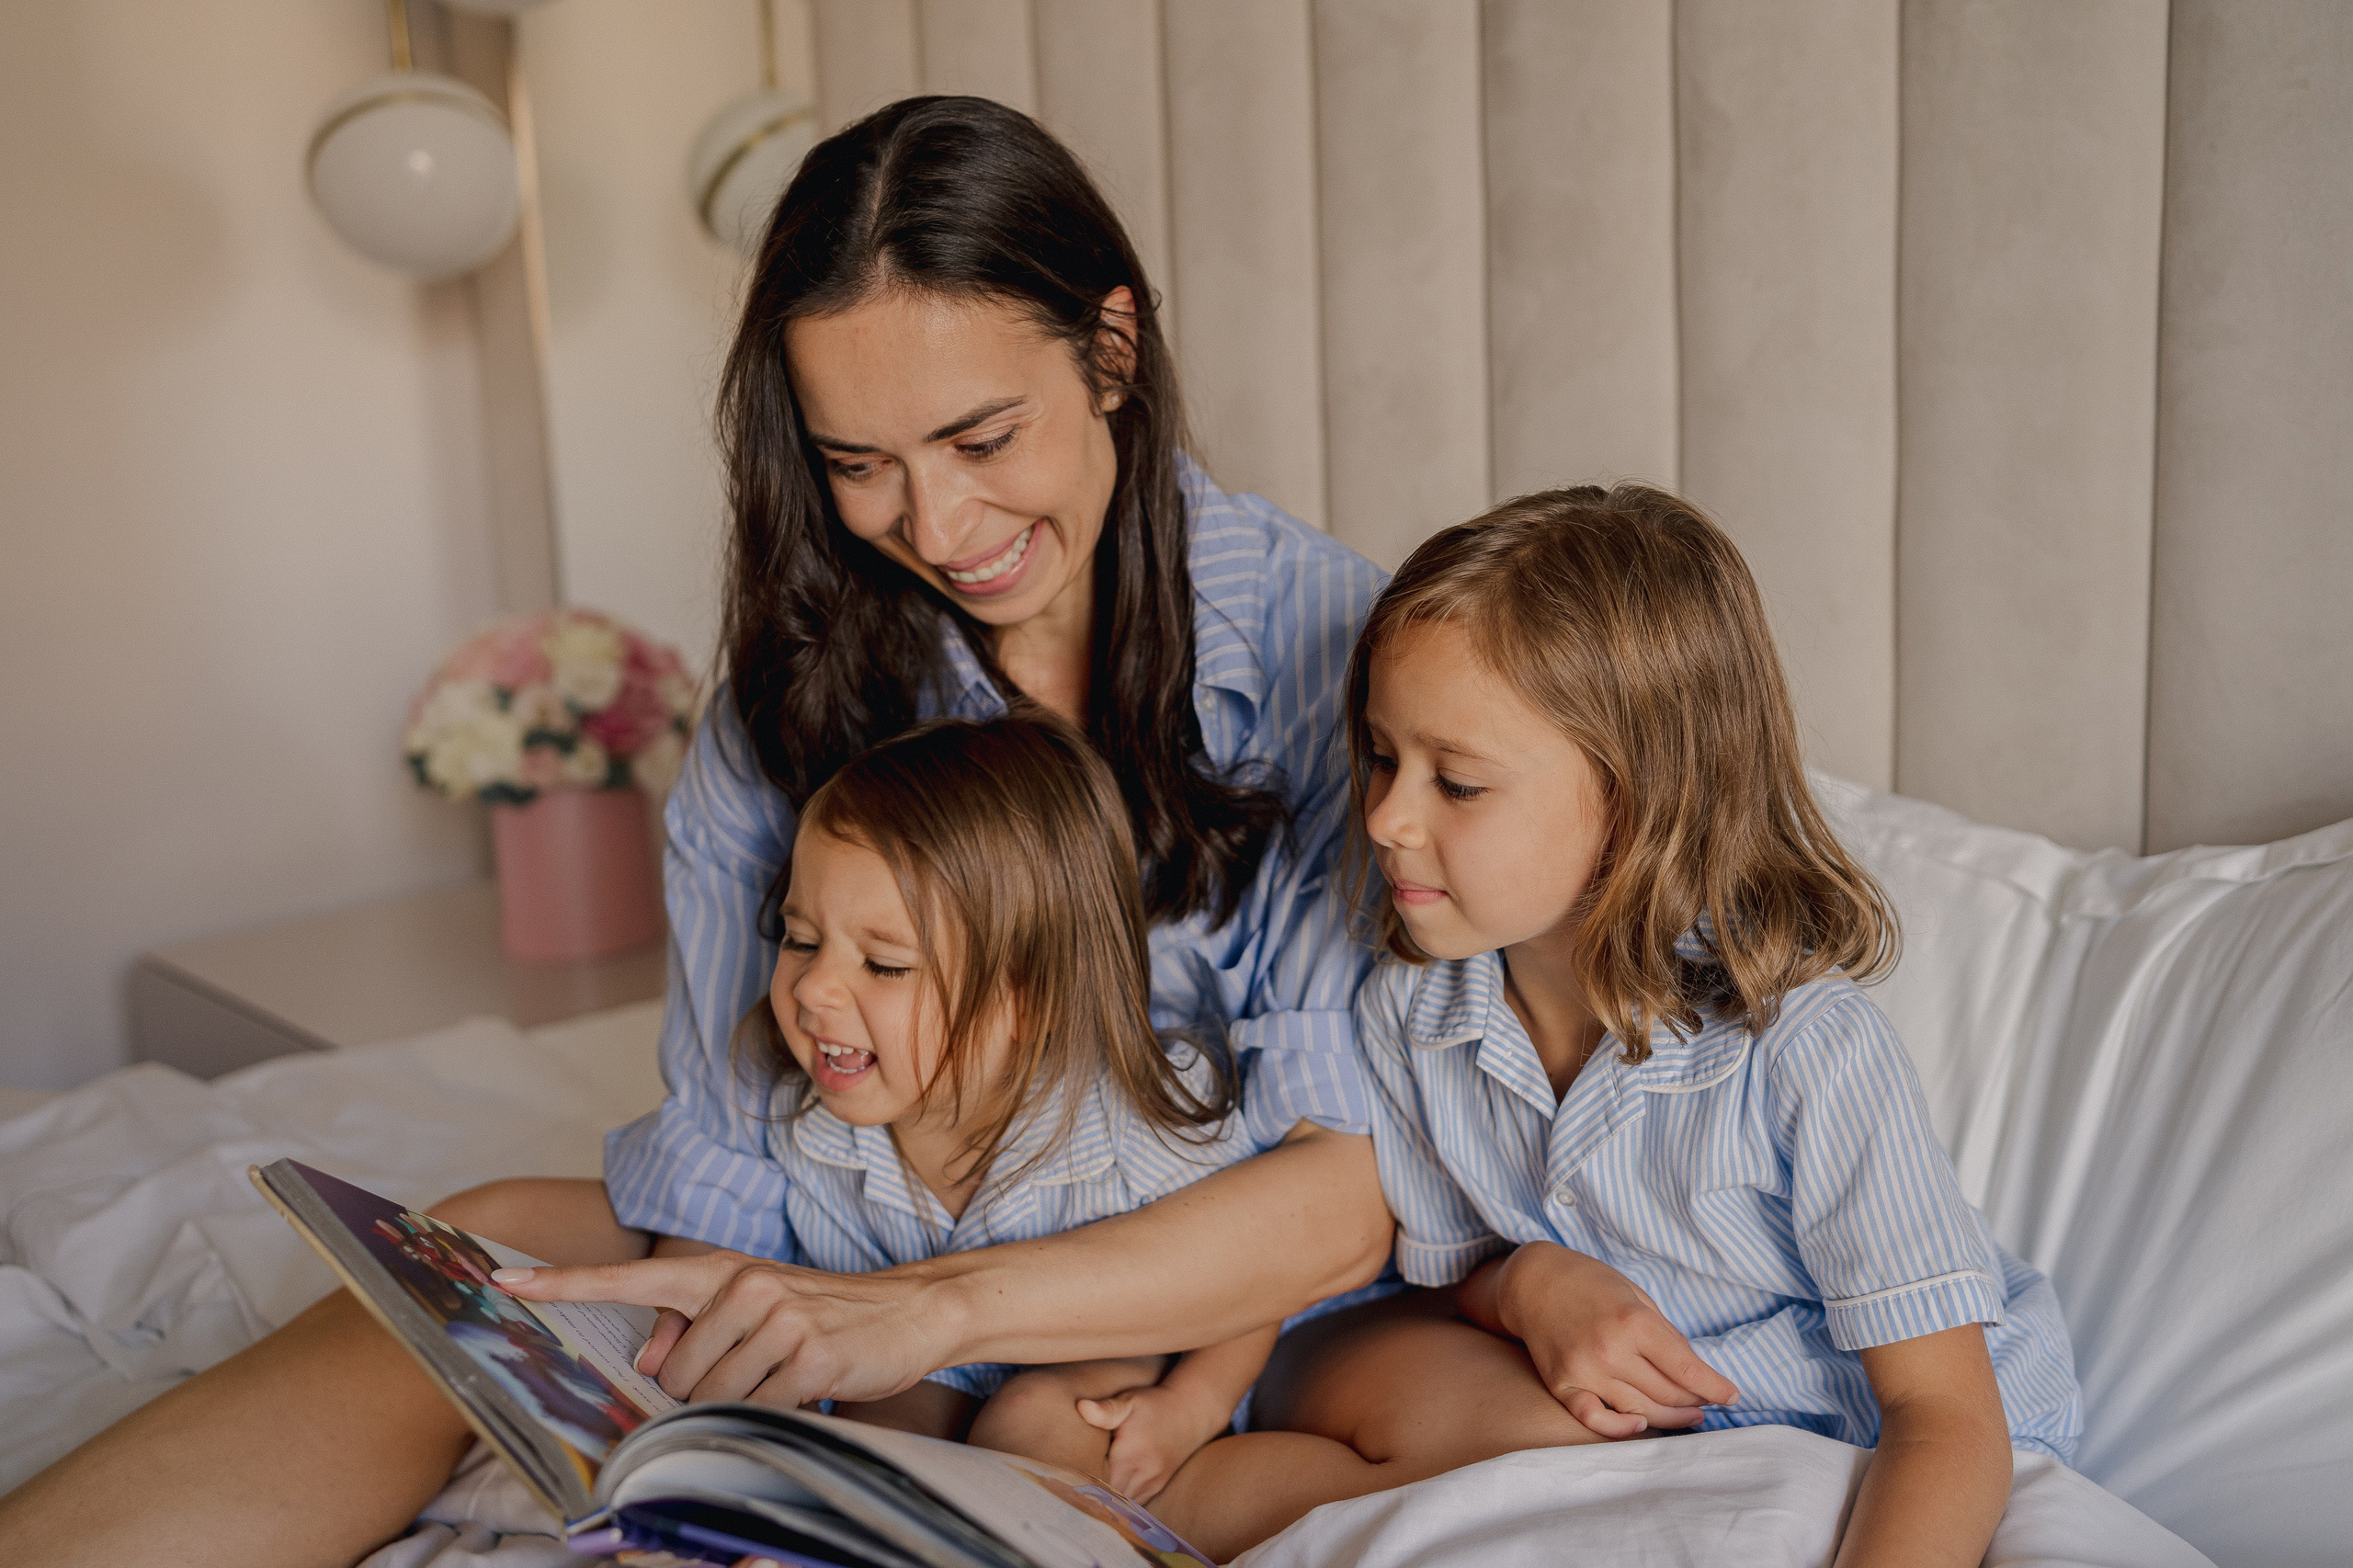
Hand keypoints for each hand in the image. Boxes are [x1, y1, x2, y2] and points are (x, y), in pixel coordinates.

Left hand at [493, 1250, 961, 1406]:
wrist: (911, 1310)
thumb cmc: (824, 1315)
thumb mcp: (757, 1308)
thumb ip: (694, 1328)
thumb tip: (651, 1363)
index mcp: (720, 1272)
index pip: (628, 1281)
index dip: (561, 1284)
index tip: (501, 1282)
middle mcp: (742, 1286)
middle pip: (674, 1377)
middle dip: (703, 1393)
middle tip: (755, 1373)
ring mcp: (776, 1319)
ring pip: (711, 1397)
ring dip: (740, 1405)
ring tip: (784, 1378)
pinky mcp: (808, 1356)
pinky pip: (755, 1411)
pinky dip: (773, 1416)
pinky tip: (806, 1389)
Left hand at [1074, 1380, 1233, 1503]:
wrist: (1191, 1412)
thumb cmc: (1154, 1404)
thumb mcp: (1130, 1401)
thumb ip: (1106, 1409)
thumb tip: (1081, 1407)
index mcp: (1130, 1455)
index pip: (1098, 1482)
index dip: (1078, 1486)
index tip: (1059, 1485)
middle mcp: (1142, 1475)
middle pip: (1108, 1500)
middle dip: (1087, 1499)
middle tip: (1063, 1498)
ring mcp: (1151, 1484)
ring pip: (1121, 1507)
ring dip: (1102, 1505)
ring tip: (1079, 1503)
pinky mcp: (1156, 1487)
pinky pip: (1133, 1505)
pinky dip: (1118, 1506)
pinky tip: (1102, 1503)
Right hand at [1463, 1242, 1738, 1437]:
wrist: (1533, 1282)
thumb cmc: (1591, 1283)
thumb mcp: (1636, 1294)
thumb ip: (1663, 1333)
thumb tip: (1692, 1371)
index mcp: (1634, 1321)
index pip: (1688, 1370)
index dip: (1717, 1388)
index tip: (1733, 1396)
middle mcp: (1610, 1350)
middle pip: (1668, 1393)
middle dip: (1696, 1402)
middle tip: (1708, 1403)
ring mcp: (1584, 1371)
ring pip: (1641, 1411)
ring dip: (1671, 1417)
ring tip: (1688, 1415)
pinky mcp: (1562, 1385)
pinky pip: (1595, 1419)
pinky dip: (1621, 1429)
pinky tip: (1641, 1425)